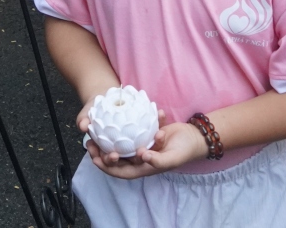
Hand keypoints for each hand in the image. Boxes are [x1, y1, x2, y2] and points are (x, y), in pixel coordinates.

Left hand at [87, 116, 205, 178]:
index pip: (120, 171)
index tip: (95, 157)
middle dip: (102, 151)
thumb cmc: (184, 150)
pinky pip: (134, 129)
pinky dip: (128, 123)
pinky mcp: (145, 133)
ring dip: (109, 137)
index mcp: (144, 167)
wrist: (195, 136)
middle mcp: (140, 157)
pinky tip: (119, 114)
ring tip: (97, 128)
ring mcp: (142, 144)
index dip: (106, 167)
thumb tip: (140, 156)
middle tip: (90, 141)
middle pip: (117, 157)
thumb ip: (157, 160)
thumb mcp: (172, 157)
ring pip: (122, 142)